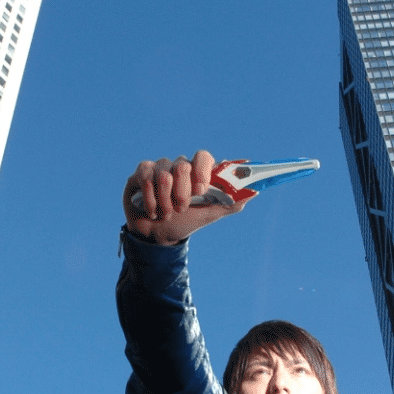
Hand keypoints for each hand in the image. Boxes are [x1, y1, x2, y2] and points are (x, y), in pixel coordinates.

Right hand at [123, 151, 253, 245]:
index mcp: (197, 172)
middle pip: (182, 165)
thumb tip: (252, 193)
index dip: (202, 170)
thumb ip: (230, 204)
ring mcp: (159, 168)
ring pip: (164, 174)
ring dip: (166, 201)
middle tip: (182, 208)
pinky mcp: (141, 173)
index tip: (201, 190)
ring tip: (167, 213)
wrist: (158, 236)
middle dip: (182, 192)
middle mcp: (179, 166)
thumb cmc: (186, 222)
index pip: (203, 156)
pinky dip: (151, 199)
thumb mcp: (209, 215)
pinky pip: (146, 178)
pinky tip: (152, 211)